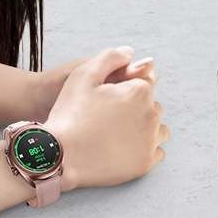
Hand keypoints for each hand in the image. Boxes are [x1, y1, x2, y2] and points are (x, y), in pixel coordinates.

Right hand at [41, 46, 167, 191]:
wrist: (60, 156)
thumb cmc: (70, 114)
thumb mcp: (83, 75)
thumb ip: (110, 57)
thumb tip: (130, 53)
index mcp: (139, 91)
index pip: (146, 78)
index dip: (126, 84)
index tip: (110, 94)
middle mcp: (151, 115)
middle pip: (151, 103)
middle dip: (136, 105)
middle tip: (109, 113)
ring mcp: (150, 142)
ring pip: (157, 127)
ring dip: (144, 125)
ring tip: (118, 130)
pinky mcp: (145, 163)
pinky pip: (156, 151)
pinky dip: (145, 147)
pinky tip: (126, 145)